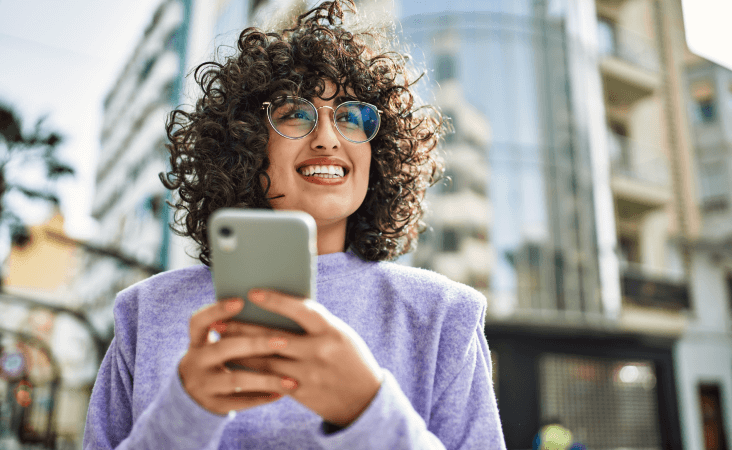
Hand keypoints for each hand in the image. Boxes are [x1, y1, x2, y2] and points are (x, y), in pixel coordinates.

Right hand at [178, 298, 298, 415]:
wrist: (193, 397)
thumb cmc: (219, 359)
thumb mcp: (216, 344)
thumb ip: (236, 330)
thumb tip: (276, 310)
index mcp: (197, 341)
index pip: (200, 321)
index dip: (217, 310)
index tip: (241, 301)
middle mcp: (195, 362)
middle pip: (224, 348)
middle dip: (256, 344)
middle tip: (285, 342)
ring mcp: (202, 386)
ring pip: (236, 379)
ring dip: (266, 378)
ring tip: (292, 379)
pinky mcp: (214, 406)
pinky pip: (242, 401)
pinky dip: (264, 396)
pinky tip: (284, 391)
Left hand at [226, 289, 382, 426]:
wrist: (364, 398)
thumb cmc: (349, 358)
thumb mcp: (339, 334)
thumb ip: (314, 324)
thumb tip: (278, 309)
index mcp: (331, 330)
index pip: (300, 310)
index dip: (276, 301)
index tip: (252, 292)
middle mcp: (319, 351)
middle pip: (273, 337)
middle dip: (243, 328)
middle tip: (220, 321)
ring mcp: (309, 373)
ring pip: (266, 360)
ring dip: (240, 350)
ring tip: (220, 340)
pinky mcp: (300, 391)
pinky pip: (270, 379)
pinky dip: (251, 371)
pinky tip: (235, 363)